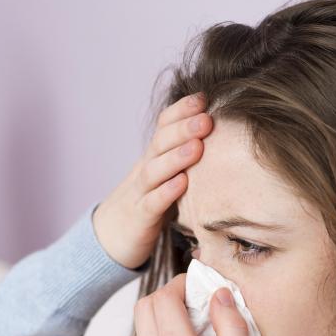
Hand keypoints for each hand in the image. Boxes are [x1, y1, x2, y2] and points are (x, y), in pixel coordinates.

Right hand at [92, 93, 212, 268]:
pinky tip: (182, 184)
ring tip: (197, 147)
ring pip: (154, 171)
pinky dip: (166, 192)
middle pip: (160, 143)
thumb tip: (225, 136)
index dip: (181, 111)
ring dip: (176, 157)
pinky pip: (152, 203)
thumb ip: (186, 158)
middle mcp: (145, 169)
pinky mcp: (139, 218)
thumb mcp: (166, 176)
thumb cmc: (149, 202)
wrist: (110, 236)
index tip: (204, 98)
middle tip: (206, 119)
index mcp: (154, 157)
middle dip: (183, 128)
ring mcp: (140, 193)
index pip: (163, 126)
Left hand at [133, 274, 254, 335]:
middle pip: (143, 308)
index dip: (181, 284)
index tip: (201, 287)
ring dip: (161, 320)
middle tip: (195, 303)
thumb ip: (232, 330)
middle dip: (166, 296)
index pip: (163, 298)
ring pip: (140, 332)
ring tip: (193, 331)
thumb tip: (221, 296)